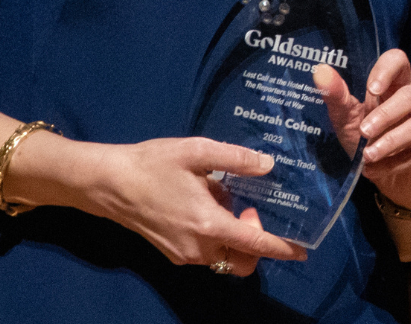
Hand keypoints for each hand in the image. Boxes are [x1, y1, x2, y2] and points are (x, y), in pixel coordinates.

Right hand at [60, 136, 307, 272]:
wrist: (107, 183)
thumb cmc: (151, 164)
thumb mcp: (196, 152)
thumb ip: (236, 159)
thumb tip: (268, 165)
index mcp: (207, 224)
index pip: (254, 244)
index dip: (281, 248)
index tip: (303, 251)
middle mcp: (198, 248)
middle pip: (242, 258)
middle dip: (255, 240)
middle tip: (247, 207)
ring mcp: (183, 254)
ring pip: (224, 256)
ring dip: (233, 236)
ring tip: (220, 199)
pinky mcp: (172, 253)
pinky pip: (206, 252)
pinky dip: (215, 236)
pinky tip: (203, 205)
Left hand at [314, 49, 410, 209]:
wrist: (393, 183)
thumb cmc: (370, 143)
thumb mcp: (348, 121)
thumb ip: (337, 98)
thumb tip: (320, 71)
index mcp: (399, 84)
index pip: (398, 61)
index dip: (387, 70)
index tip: (372, 89)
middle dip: (386, 115)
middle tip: (365, 132)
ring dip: (391, 141)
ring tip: (368, 156)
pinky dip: (396, 162)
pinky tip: (377, 169)